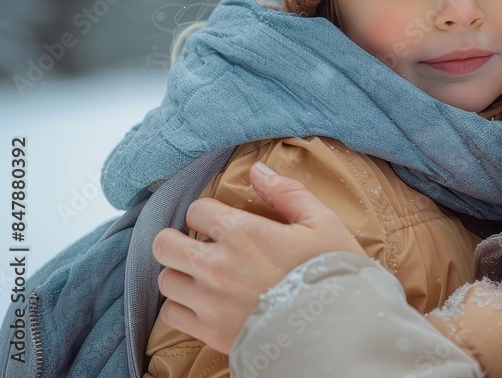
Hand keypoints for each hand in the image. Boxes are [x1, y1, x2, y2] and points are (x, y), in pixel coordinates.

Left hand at [152, 161, 366, 353]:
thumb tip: (257, 170)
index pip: (197, 210)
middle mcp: (218, 265)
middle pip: (165, 244)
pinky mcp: (210, 332)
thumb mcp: (322, 222)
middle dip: (179, 240)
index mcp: (243, 232)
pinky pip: (171, 315)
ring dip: (181, 274)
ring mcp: (210, 301)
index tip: (221, 223)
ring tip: (203, 276)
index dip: (208, 213)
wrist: (335, 329)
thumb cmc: (331, 271)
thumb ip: (287, 192)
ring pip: (166, 280)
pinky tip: (204, 302)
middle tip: (199, 245)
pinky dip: (182, 307)